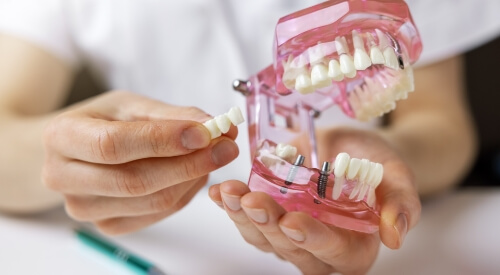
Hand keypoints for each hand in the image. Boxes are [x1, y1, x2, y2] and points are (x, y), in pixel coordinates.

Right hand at [42, 91, 238, 234]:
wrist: (79, 149)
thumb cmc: (104, 122)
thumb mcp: (132, 106)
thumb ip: (172, 116)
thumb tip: (215, 126)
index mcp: (62, 137)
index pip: (113, 144)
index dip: (163, 140)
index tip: (205, 132)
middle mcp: (63, 178)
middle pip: (135, 180)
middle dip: (190, 163)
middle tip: (227, 146)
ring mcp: (84, 208)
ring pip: (152, 201)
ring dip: (192, 178)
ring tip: (213, 156)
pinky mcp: (106, 225)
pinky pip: (157, 214)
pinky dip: (184, 193)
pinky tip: (194, 174)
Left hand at [209, 127, 420, 274]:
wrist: (353, 148)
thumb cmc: (379, 164)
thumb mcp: (397, 175)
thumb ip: (402, 203)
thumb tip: (395, 237)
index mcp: (355, 246)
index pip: (335, 252)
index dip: (313, 240)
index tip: (293, 221)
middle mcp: (319, 248)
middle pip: (291, 248)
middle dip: (268, 225)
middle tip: (252, 200)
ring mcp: (291, 234)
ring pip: (263, 237)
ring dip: (242, 217)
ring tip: (230, 192)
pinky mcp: (271, 217)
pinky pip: (248, 219)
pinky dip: (231, 205)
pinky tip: (220, 191)